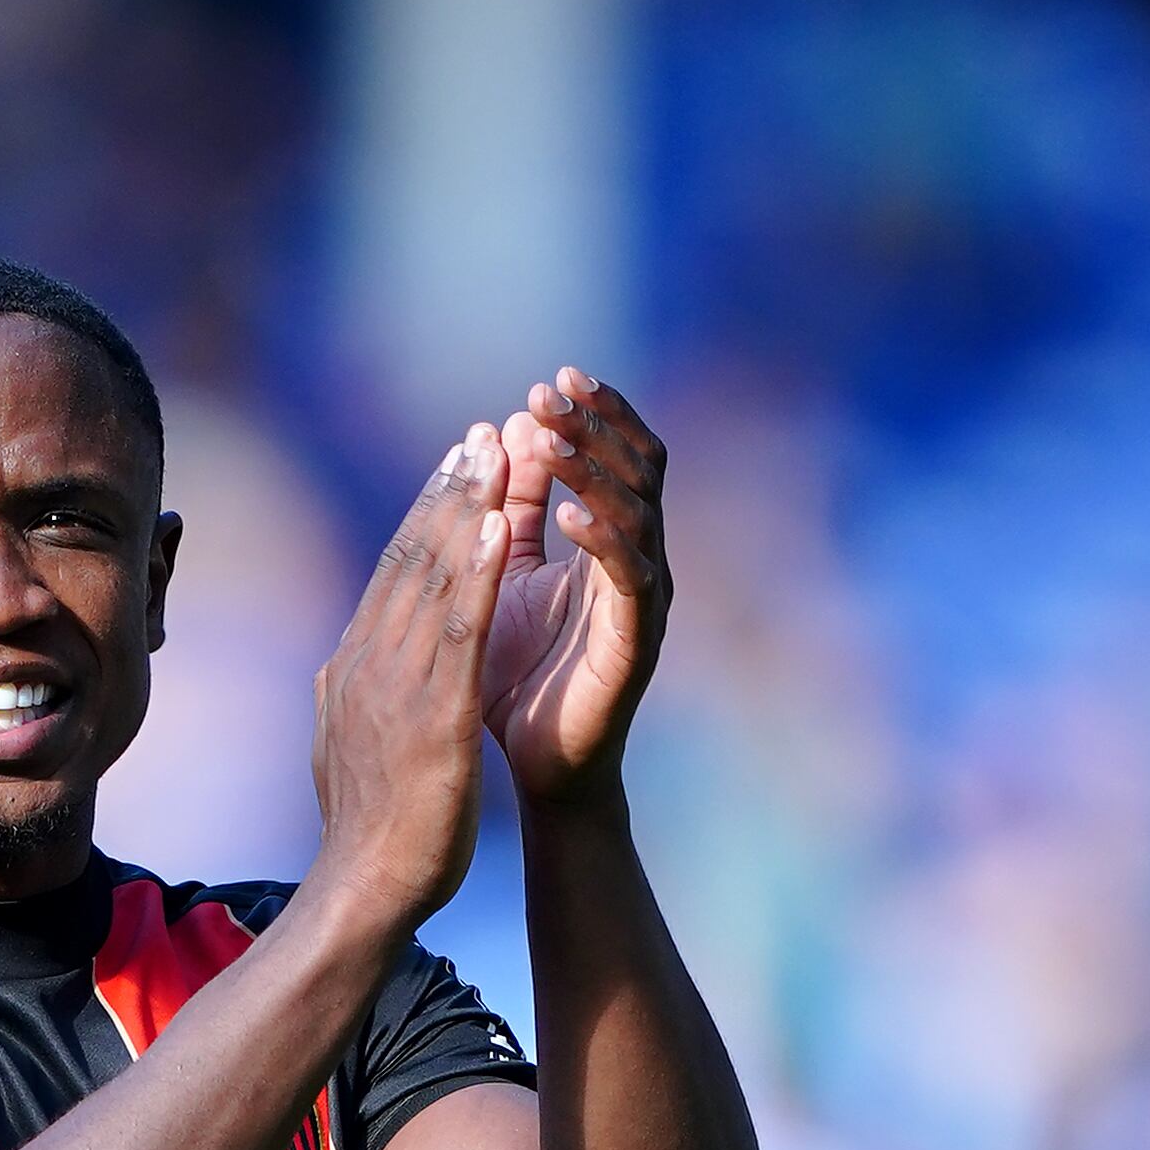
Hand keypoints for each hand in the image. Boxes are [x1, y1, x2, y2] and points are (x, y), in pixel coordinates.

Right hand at [309, 433, 510, 930]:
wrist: (364, 891)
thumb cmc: (367, 833)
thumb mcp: (345, 748)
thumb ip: (345, 701)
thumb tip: (334, 672)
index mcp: (352, 671)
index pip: (391, 578)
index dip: (424, 518)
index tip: (452, 470)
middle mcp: (368, 666)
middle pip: (410, 562)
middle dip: (447, 492)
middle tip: (480, 433)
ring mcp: (397, 689)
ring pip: (434, 582)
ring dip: (466, 511)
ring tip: (495, 453)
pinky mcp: (433, 718)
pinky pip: (459, 633)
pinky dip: (477, 576)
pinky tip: (499, 529)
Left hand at [481, 371, 670, 805]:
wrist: (537, 769)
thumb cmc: (520, 678)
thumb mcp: (503, 577)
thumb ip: (511, 509)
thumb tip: (507, 424)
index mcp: (611, 542)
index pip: (619, 456)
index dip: (593, 415)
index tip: (550, 380)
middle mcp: (640, 561)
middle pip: (638, 468)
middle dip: (596, 425)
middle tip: (550, 392)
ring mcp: (645, 601)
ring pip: (638, 513)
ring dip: (593, 472)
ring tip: (549, 441)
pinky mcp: (637, 643)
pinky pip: (631, 578)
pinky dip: (602, 542)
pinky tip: (567, 516)